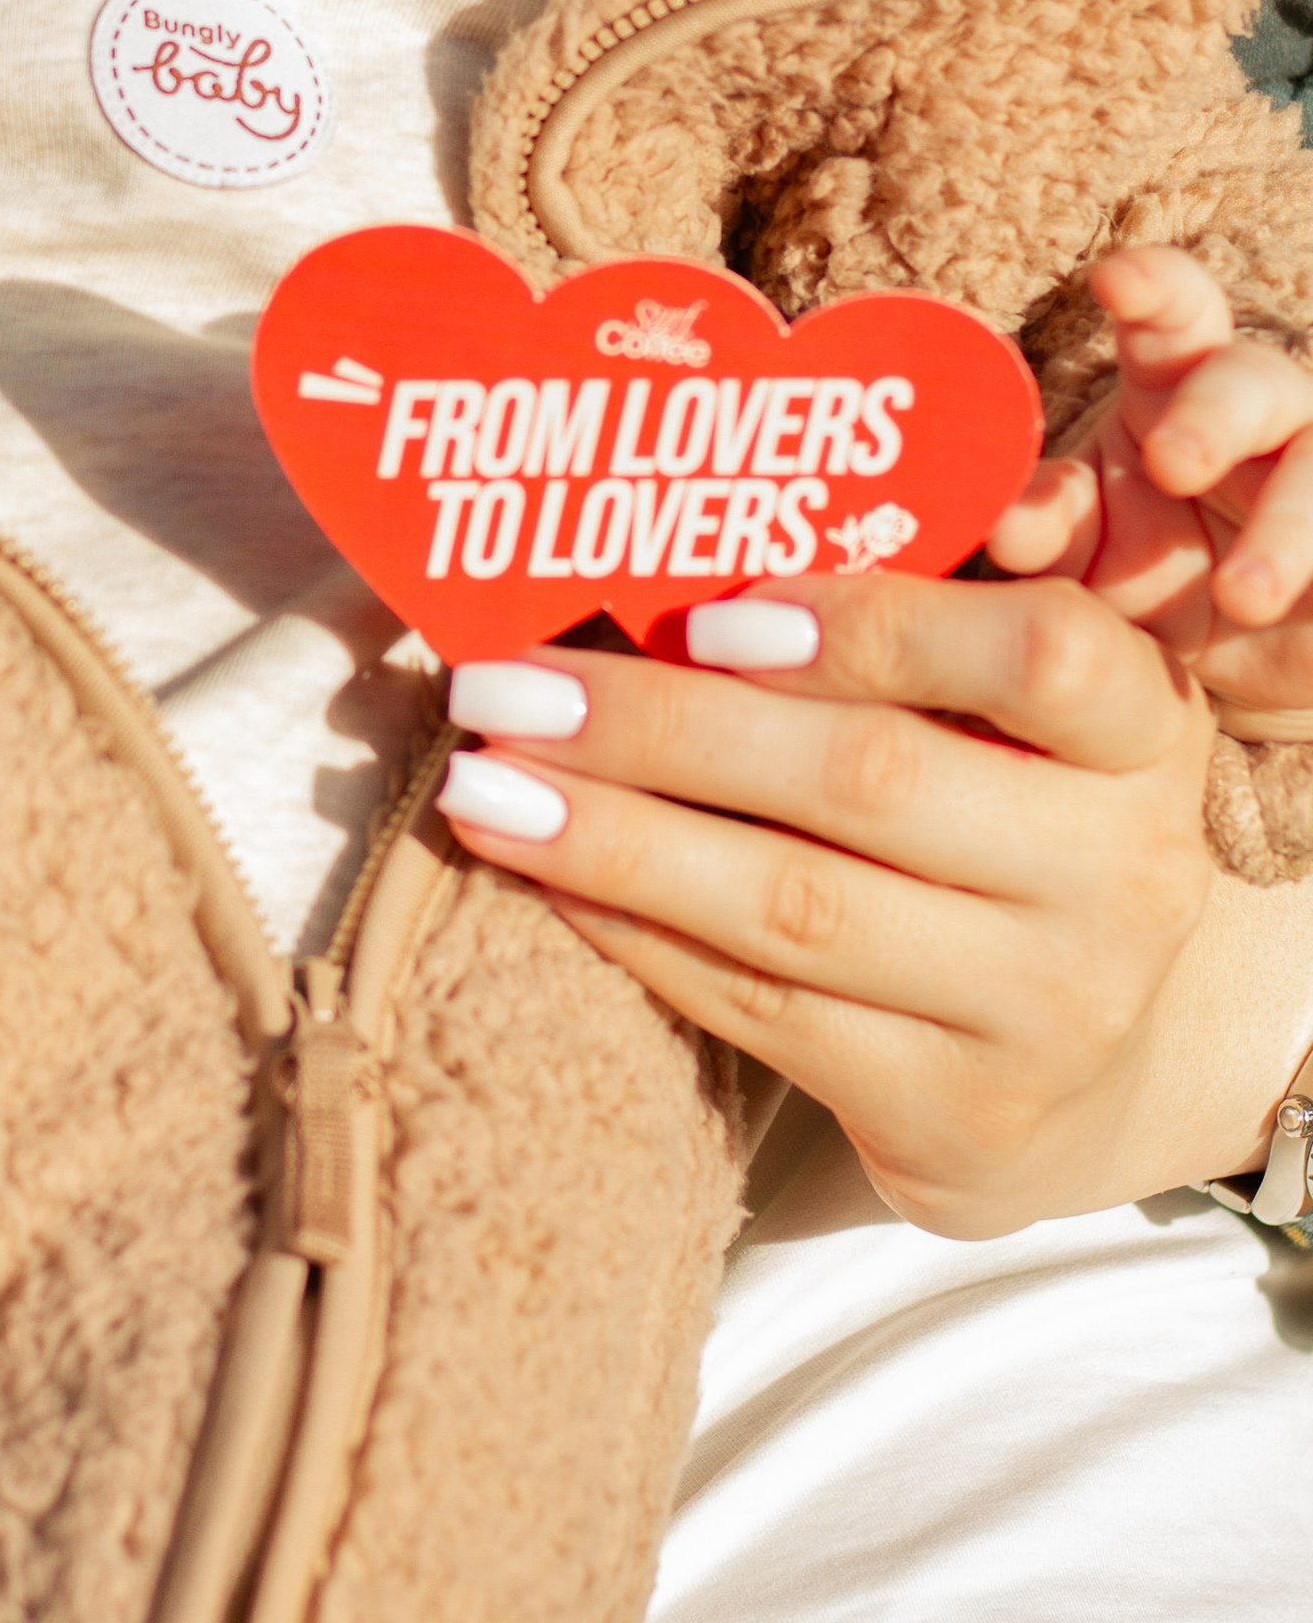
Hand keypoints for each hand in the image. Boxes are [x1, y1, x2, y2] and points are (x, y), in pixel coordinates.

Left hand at [437, 573, 1306, 1235]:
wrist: (1089, 1062)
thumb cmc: (1008, 812)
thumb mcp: (1016, 704)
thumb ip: (928, 600)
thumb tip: (735, 508)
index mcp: (1141, 732)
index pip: (1040, 656)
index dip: (872, 627)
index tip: (708, 614)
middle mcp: (1118, 876)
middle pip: (867, 780)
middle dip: (660, 726)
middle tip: (504, 688)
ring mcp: (1045, 1009)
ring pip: (793, 909)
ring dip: (612, 839)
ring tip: (480, 788)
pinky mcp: (956, 1115)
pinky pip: (762, 1012)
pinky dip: (634, 934)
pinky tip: (543, 875)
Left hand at [989, 244, 1312, 730]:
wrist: (1234, 659)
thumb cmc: (1149, 577)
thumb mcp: (1090, 554)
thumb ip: (1048, 527)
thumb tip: (1002, 522)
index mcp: (1173, 383)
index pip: (1172, 311)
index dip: (1152, 286)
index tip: (1114, 282)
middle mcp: (1253, 411)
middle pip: (1250, 379)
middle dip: (1213, 415)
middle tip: (1173, 464)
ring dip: (1284, 530)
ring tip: (1242, 596)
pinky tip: (1288, 598)